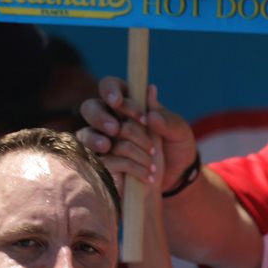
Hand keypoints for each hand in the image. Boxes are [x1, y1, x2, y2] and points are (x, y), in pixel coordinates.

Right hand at [77, 79, 196, 194]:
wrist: (177, 181)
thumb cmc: (176, 150)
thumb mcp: (180, 133)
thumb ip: (166, 116)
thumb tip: (151, 92)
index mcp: (129, 104)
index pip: (110, 86)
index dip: (111, 91)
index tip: (118, 102)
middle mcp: (112, 120)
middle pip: (89, 108)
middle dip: (100, 118)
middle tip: (116, 129)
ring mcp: (103, 142)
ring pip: (87, 135)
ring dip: (116, 145)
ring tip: (142, 158)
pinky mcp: (102, 165)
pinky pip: (106, 161)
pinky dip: (132, 167)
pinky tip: (149, 174)